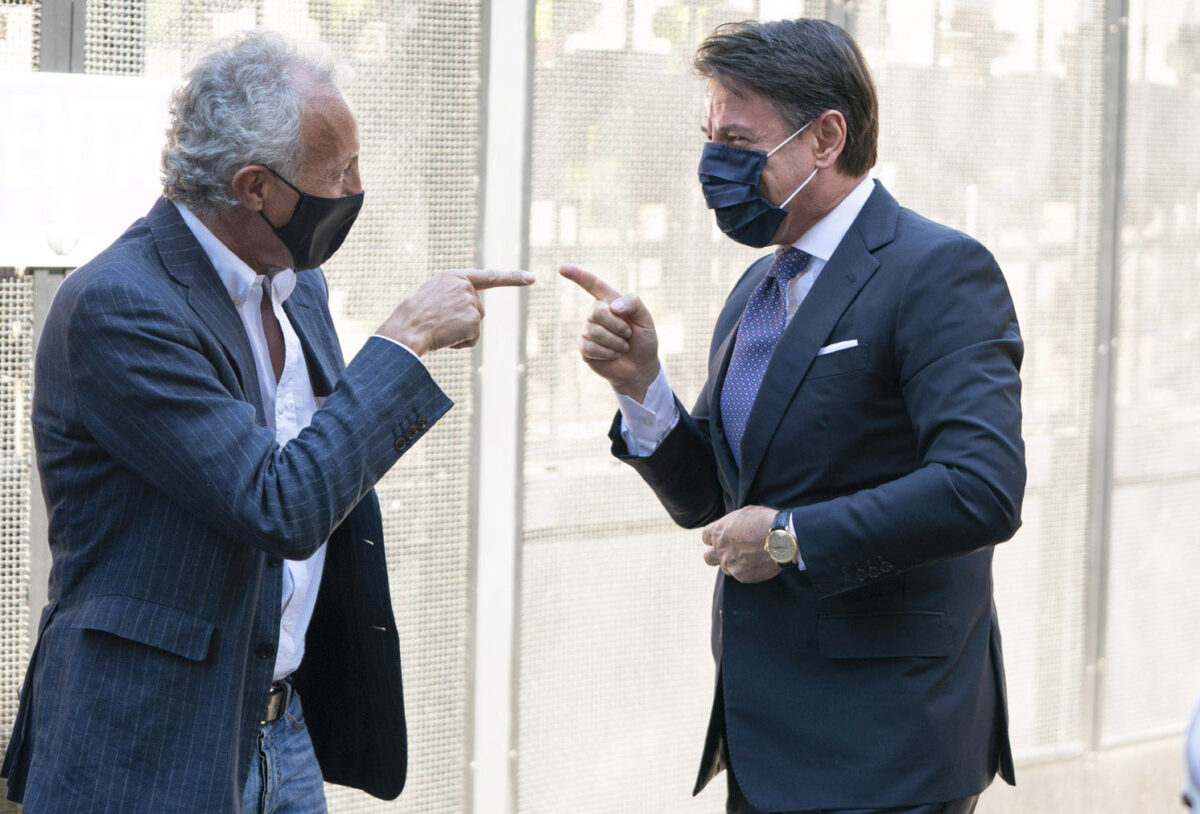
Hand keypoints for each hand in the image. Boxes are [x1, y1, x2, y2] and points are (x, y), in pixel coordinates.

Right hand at [376, 269, 533, 355]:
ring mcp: (471, 303)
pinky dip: (461, 342)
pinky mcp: (473, 320)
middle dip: (463, 321)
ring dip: (460, 332)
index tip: (531, 278)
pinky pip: (473, 338)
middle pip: (478, 310)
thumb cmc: (411, 317)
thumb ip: (450, 295)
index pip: (489, 277)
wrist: (406, 330)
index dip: (512, 278)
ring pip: (475, 324)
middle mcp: (466, 287)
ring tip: (439, 330)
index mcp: (454, 277)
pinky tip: (445, 338)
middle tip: (439, 324)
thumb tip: (461, 310)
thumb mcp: (429, 296)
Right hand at [559, 264, 659, 400]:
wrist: (640, 366)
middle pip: (597, 311)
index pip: (592, 284)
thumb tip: (611, 307)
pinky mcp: (584, 347)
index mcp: (610, 301)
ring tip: (623, 346)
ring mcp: (588, 330)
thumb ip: (633, 303)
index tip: (561, 268)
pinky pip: (590, 346)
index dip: (577, 275)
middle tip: (628, 334)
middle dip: (617, 325)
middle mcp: (596, 313)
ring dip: (615, 342)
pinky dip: (607, 353)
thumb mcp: (645, 318)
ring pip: (594, 331)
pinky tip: (613, 355)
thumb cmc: (643, 339)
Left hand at [702, 505, 779, 582]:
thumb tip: (732, 526)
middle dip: (715, 555)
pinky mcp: (741, 576)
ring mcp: (729, 564)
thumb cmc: (765, 521)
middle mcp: (720, 549)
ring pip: (725, 567)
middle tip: (727, 553)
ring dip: (733, 563)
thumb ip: (733, 523)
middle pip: (708, 557)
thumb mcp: (745, 513)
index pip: (705, 536)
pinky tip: (758, 563)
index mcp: (718, 531)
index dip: (712, 538)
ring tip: (750, 557)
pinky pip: (739, 574)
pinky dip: (747, 570)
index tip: (720, 539)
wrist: (781, 539)